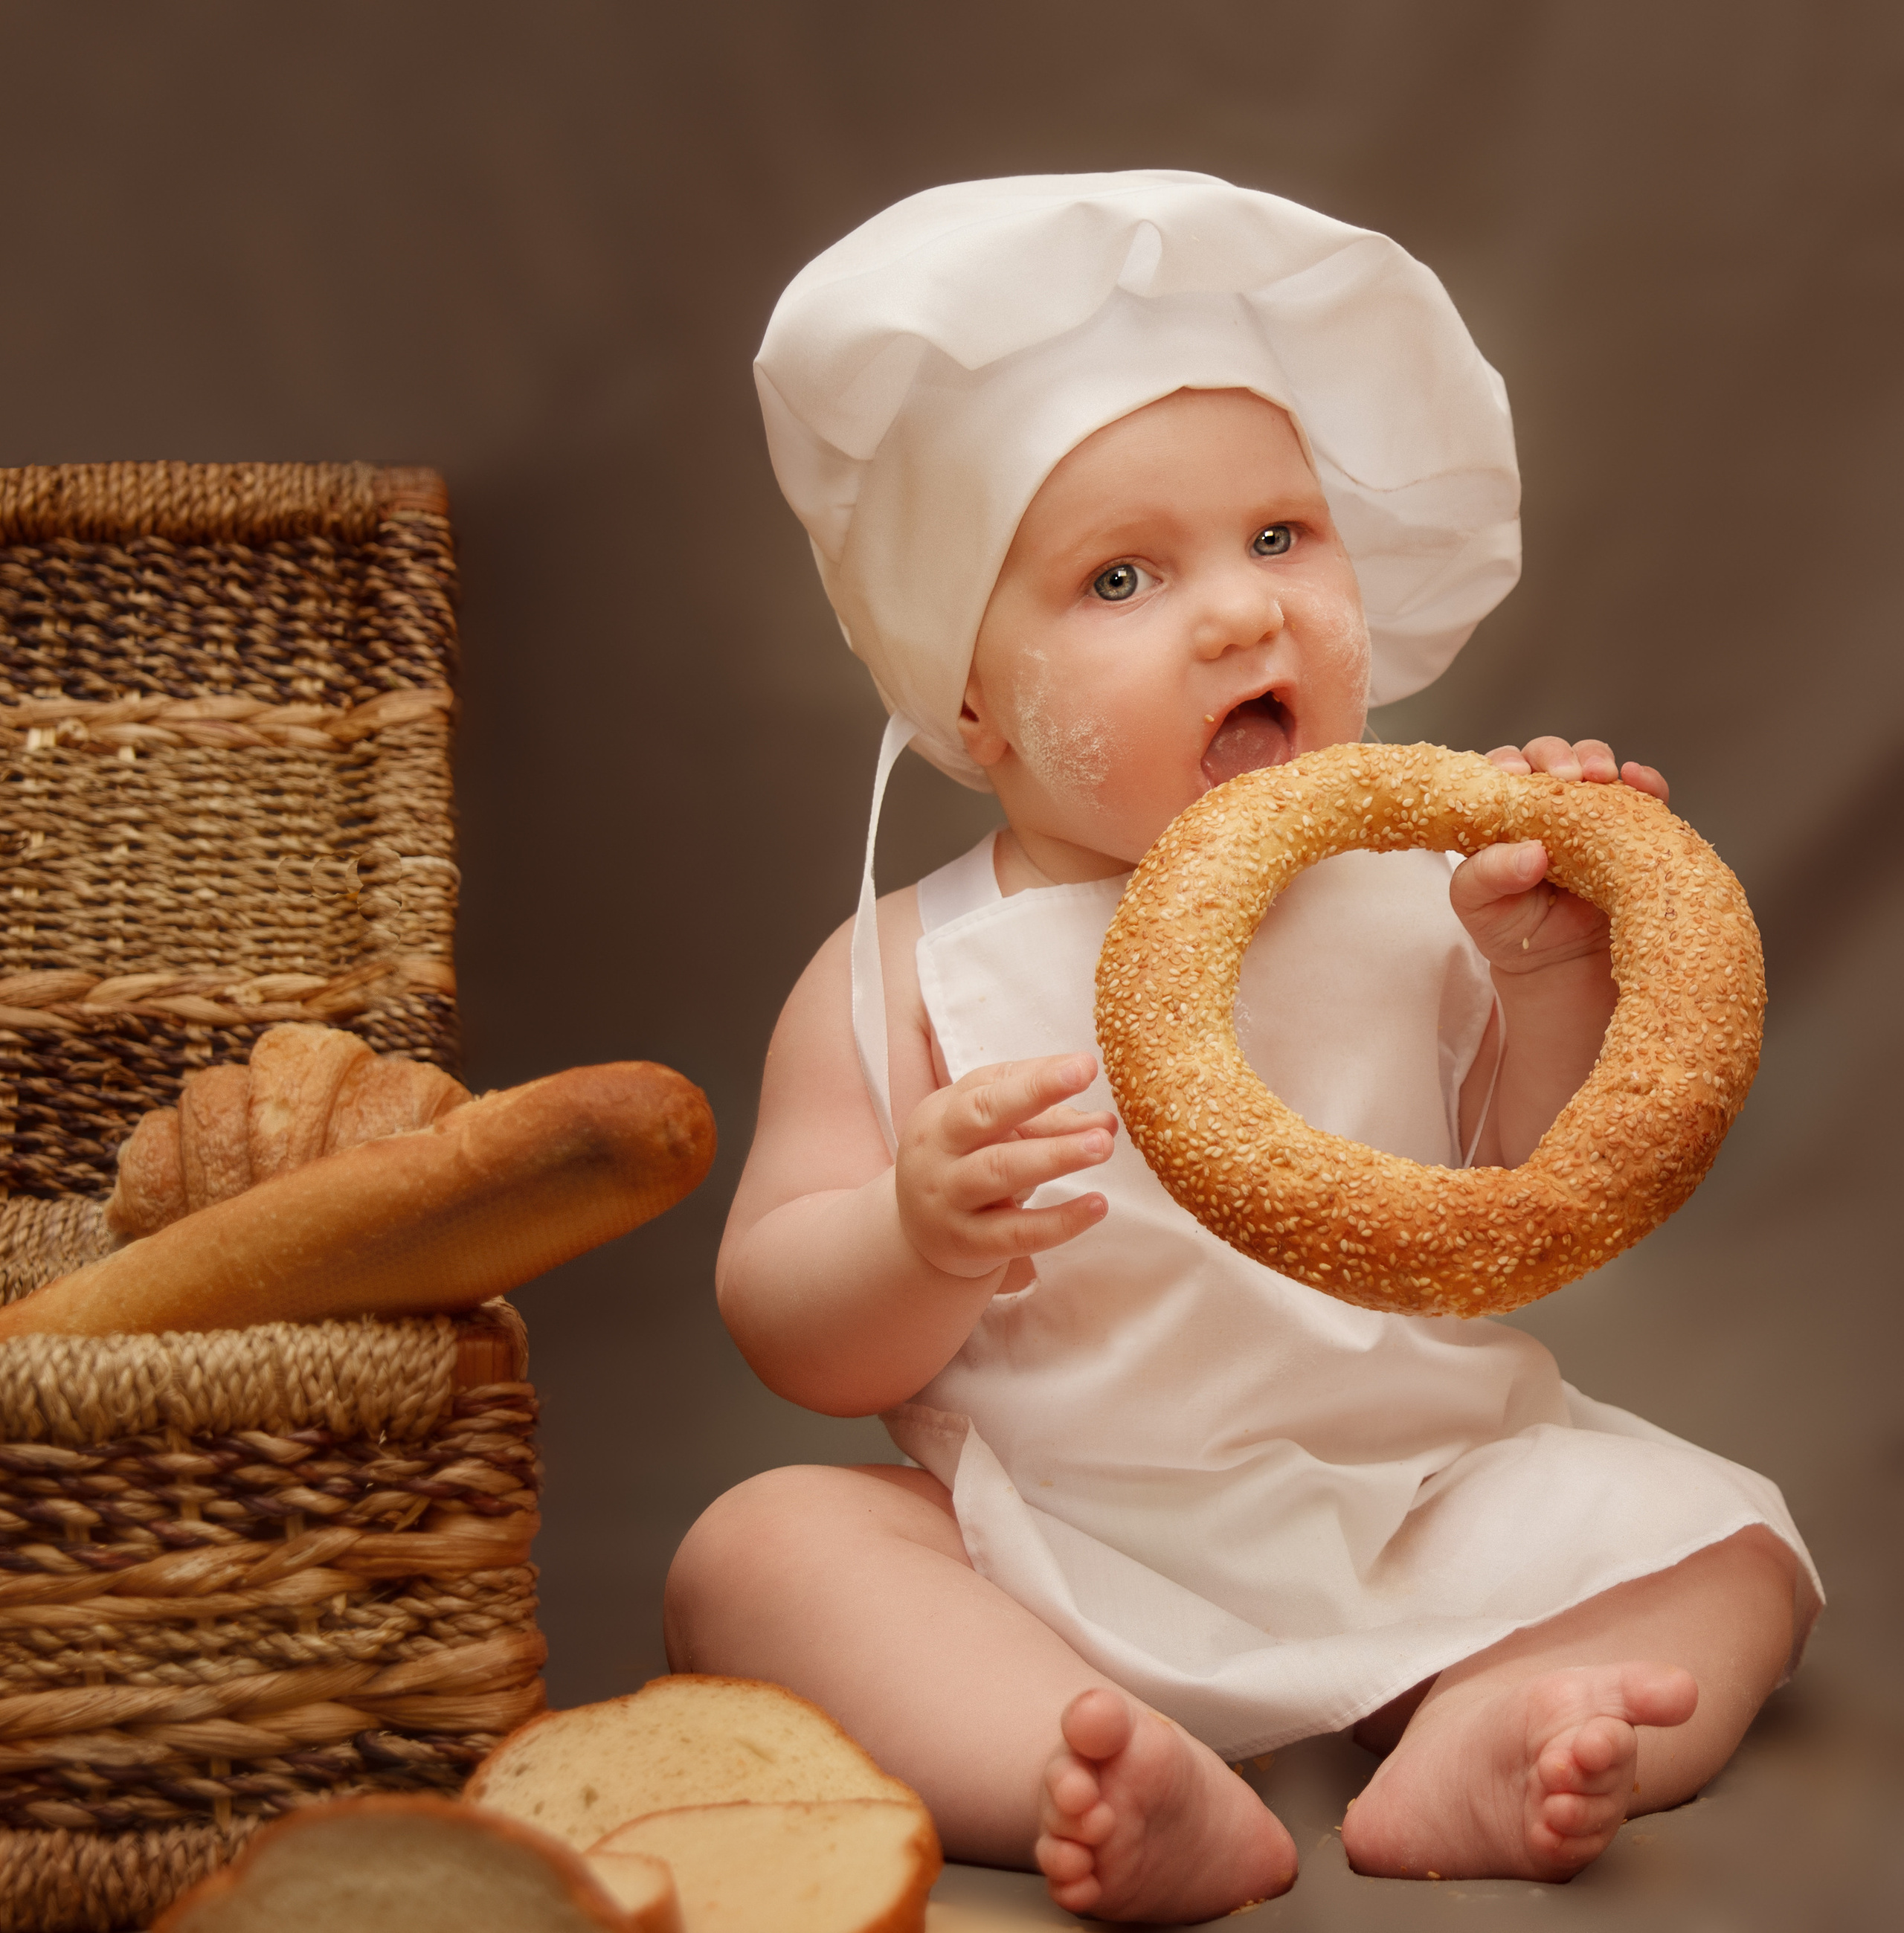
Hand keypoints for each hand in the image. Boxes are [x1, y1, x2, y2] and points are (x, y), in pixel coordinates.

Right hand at [895, 1054, 1115, 1278]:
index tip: (1084, 1065)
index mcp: (942, 1113)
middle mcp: (938, 1152)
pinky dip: (1060, 1220)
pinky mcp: (968, 1243)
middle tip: (1085, 1083)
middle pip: (982, 1117)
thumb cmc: (963, 1168)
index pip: (990, 1086)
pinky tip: (1097, 1205)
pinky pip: (1018, 1232)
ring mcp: (949, 1199)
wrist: (915, 1237)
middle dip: (1035, 1097)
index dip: (1037, 1077)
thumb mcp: (991, 1136)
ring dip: (1055, 1156)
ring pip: (1000, 1171)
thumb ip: (1044, 1121)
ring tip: (1102, 1144)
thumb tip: (1105, 1120)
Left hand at [1451, 737, 1668, 974]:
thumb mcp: (1478, 906)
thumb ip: (1486, 876)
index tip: (1517, 773)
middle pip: (1550, 757)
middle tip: (1567, 774)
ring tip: (1603, 775)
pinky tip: (1643, 784)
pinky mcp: (1629, 828)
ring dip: (1599, 760)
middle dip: (1558, 756)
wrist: (1558, 963)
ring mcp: (1590, 812)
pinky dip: (1647, 784)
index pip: (1500, 771)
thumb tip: (1530, 853)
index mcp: (1501, 812)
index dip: (1508, 762)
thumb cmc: (1508, 926)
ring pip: (1596, 767)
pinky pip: (1643, 797)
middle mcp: (1545, 802)